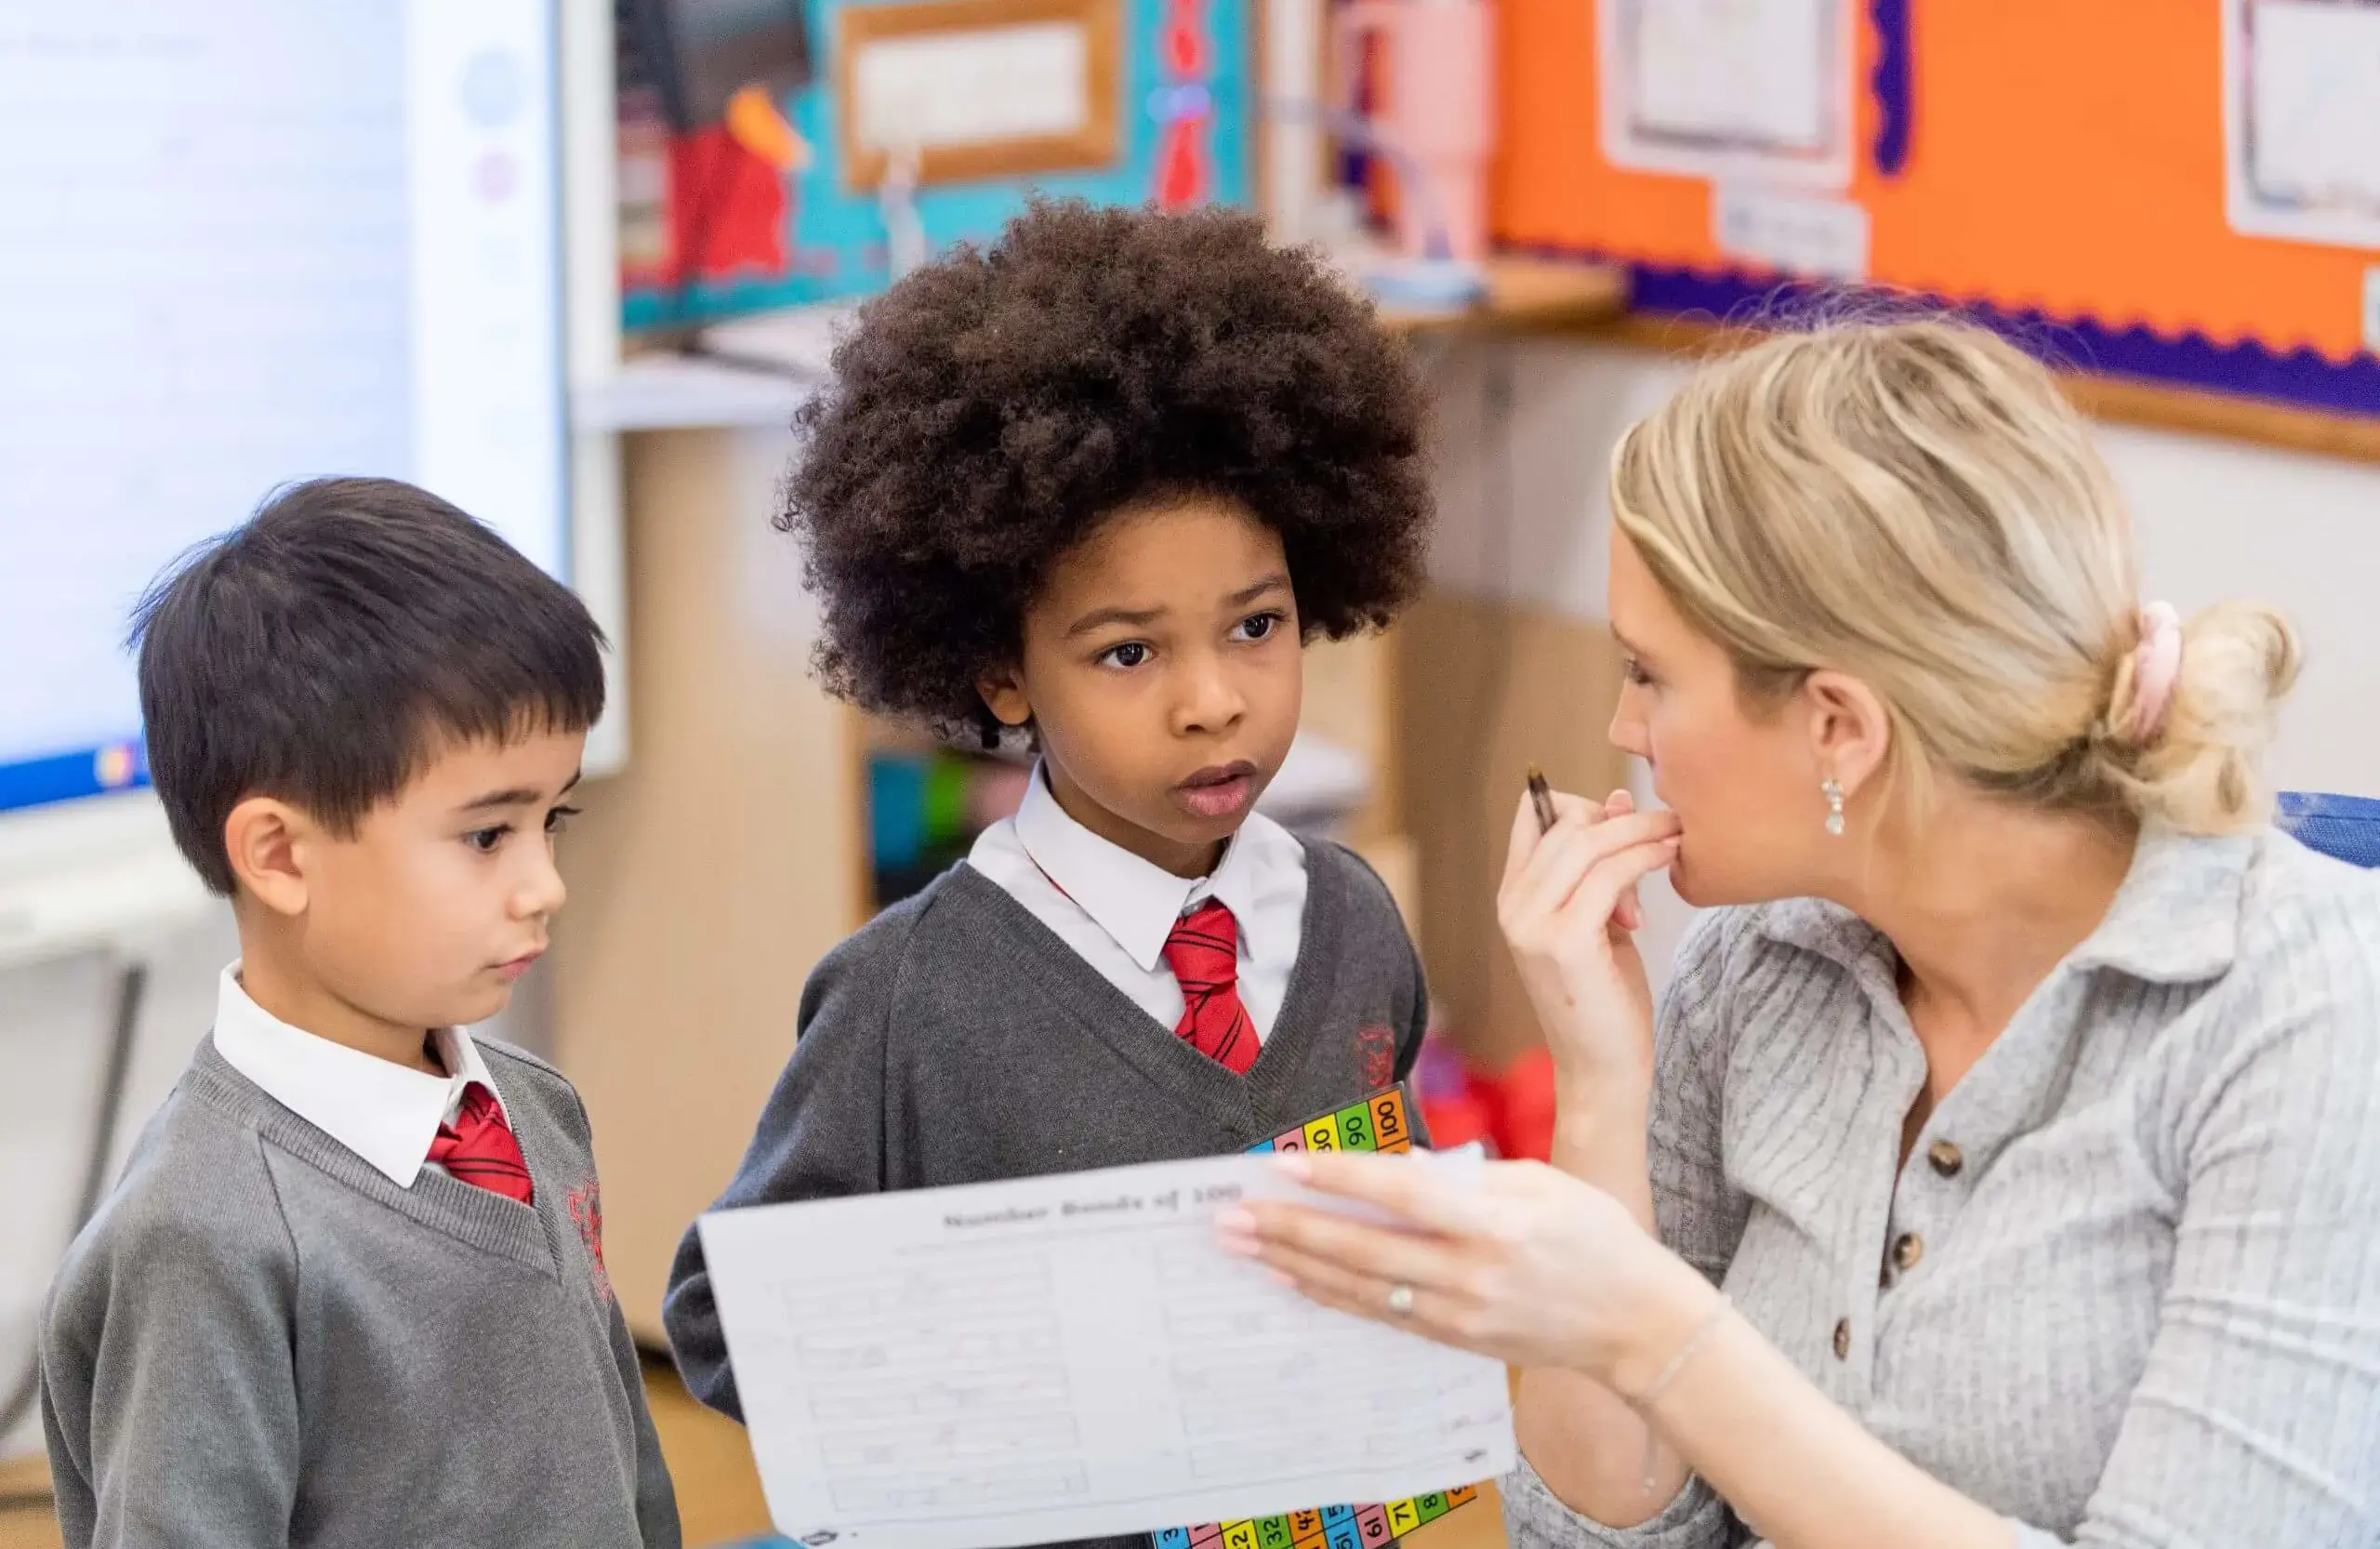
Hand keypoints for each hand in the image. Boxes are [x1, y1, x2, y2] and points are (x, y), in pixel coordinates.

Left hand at [1218, 1151, 1713, 1389]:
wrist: (1637, 1323)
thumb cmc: (1596, 1236)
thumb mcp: (1540, 1183)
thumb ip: (1467, 1175)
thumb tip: (1397, 1165)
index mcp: (1496, 1221)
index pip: (1401, 1196)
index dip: (1338, 1181)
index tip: (1281, 1167)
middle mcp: (1471, 1272)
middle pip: (1363, 1250)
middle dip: (1292, 1231)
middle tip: (1232, 1216)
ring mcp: (1460, 1314)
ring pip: (1360, 1288)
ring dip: (1296, 1266)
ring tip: (1245, 1247)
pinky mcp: (1455, 1340)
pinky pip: (1380, 1316)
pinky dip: (1333, 1297)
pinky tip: (1295, 1280)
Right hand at [1498, 785, 1679, 1086]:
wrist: (1603, 1072)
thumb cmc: (1605, 1001)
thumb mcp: (1601, 921)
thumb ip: (1602, 867)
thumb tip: (1620, 797)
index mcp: (1513, 898)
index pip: (1532, 813)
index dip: (1581, 803)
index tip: (1626, 823)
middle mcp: (1513, 907)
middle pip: (1565, 822)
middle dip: (1623, 816)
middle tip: (1668, 824)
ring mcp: (1533, 925)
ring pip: (1588, 842)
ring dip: (1641, 830)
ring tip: (1676, 837)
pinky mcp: (1565, 942)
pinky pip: (1610, 874)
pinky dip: (1645, 857)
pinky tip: (1671, 860)